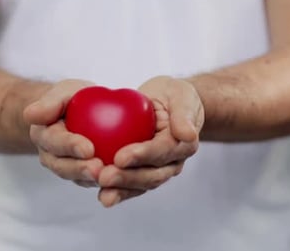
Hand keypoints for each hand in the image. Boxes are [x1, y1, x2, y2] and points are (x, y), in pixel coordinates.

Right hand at [23, 79, 103, 187]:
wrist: (81, 112)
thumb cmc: (72, 99)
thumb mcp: (63, 92)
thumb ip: (50, 102)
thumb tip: (30, 115)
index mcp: (43, 135)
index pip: (55, 141)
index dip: (70, 147)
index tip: (88, 149)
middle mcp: (51, 156)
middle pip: (63, 166)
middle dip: (80, 169)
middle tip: (99, 168)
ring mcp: (66, 168)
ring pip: (77, 178)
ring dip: (92, 180)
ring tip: (110, 177)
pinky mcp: (83, 176)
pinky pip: (93, 181)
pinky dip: (106, 182)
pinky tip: (121, 180)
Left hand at [97, 76, 204, 206]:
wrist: (169, 105)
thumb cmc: (175, 97)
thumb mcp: (181, 95)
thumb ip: (184, 114)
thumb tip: (187, 134)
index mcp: (183, 144)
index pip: (162, 151)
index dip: (143, 156)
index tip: (120, 157)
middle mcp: (172, 162)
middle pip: (151, 175)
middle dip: (127, 178)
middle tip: (104, 177)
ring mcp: (158, 171)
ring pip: (140, 184)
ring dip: (120, 190)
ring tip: (102, 191)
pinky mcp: (144, 173)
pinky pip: (131, 186)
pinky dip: (117, 192)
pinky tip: (101, 194)